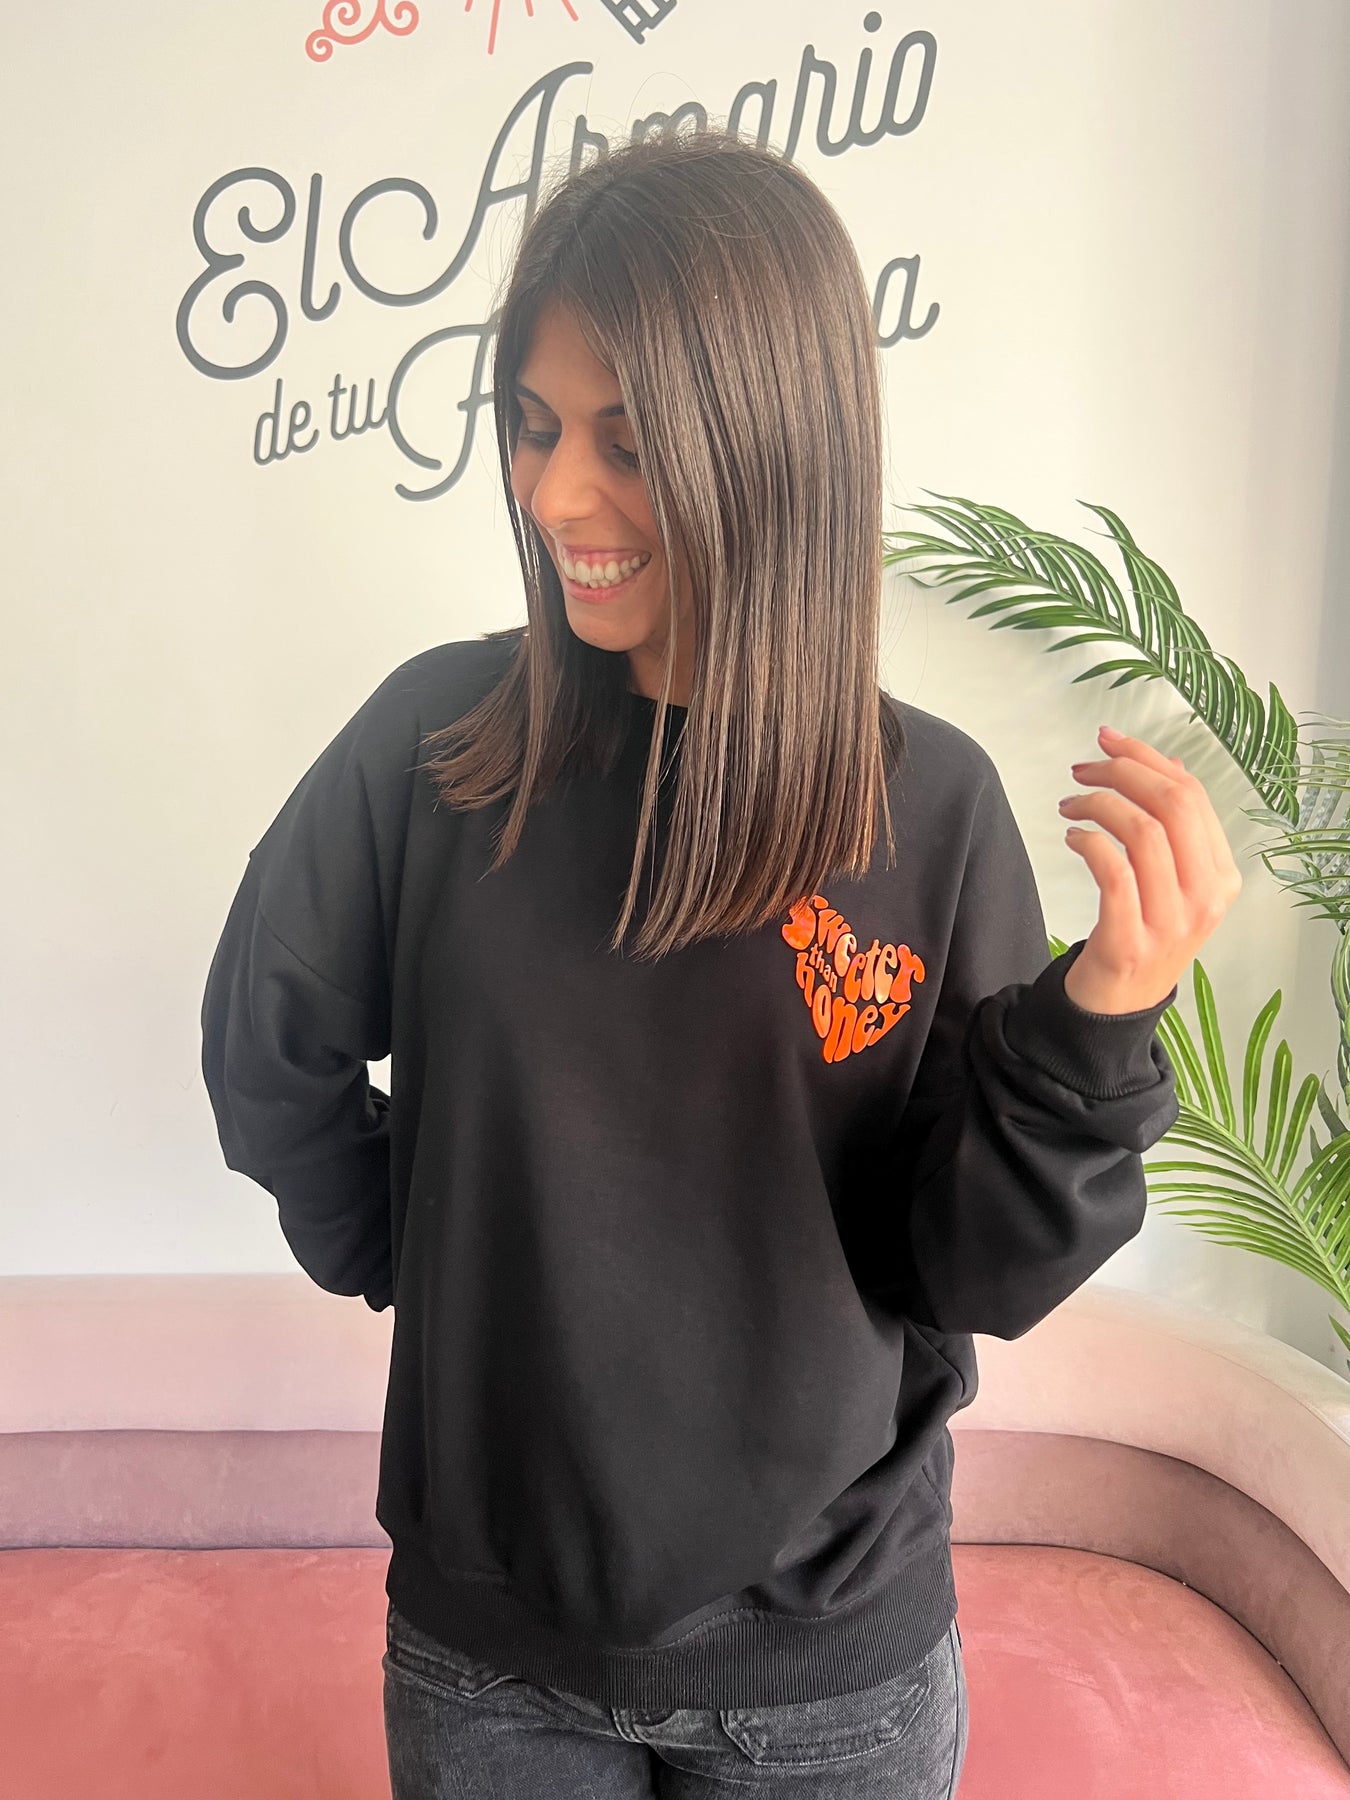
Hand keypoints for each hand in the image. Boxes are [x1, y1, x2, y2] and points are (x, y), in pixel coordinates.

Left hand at [1056, 725, 1242, 1014]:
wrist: (1118, 1007)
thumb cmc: (1140, 933)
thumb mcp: (1172, 881)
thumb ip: (1175, 828)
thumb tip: (1165, 764)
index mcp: (1221, 876)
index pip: (1192, 796)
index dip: (1148, 758)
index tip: (1110, 740)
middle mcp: (1205, 897)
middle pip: (1173, 805)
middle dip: (1123, 772)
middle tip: (1084, 769)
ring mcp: (1171, 921)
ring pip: (1144, 832)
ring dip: (1099, 804)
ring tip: (1070, 804)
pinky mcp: (1131, 940)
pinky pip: (1114, 872)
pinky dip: (1089, 842)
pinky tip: (1072, 837)